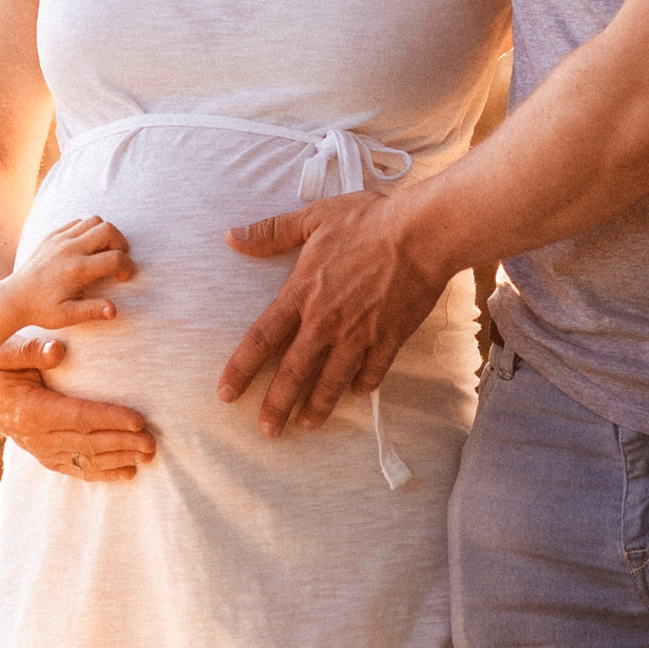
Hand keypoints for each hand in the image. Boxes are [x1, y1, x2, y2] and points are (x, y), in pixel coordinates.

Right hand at [0, 328, 156, 480]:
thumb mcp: (5, 352)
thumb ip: (29, 350)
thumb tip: (57, 351)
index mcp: (32, 410)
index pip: (78, 417)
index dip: (109, 419)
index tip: (138, 420)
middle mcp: (39, 436)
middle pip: (88, 442)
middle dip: (123, 443)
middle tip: (152, 442)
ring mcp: (43, 450)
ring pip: (86, 459)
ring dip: (120, 458)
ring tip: (148, 456)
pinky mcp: (47, 457)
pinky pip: (78, 469)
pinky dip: (104, 473)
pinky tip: (129, 473)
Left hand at [1, 215, 133, 336]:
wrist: (13, 298)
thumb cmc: (42, 309)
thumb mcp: (68, 316)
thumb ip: (92, 311)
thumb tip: (114, 310)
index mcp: (76, 269)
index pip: (114, 258)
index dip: (127, 267)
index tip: (124, 277)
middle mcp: (69, 249)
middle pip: (108, 230)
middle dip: (120, 244)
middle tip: (118, 259)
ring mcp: (59, 239)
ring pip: (94, 221)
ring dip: (105, 234)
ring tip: (104, 252)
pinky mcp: (52, 236)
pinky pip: (78, 222)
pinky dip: (88, 230)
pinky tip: (86, 248)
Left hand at [217, 190, 447, 436]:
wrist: (422, 233)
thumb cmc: (368, 220)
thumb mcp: (314, 218)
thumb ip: (272, 232)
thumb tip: (233, 237)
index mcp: (301, 293)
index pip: (261, 338)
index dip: (241, 369)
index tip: (226, 393)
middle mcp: (325, 322)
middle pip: (293, 373)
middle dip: (276, 405)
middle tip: (266, 430)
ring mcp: (358, 334)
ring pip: (332, 382)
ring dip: (318, 406)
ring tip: (308, 424)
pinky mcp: (388, 339)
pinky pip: (372, 372)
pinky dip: (363, 384)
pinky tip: (357, 392)